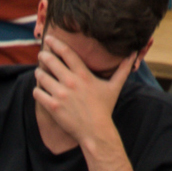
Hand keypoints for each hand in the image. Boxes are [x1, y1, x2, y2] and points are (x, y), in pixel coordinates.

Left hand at [32, 32, 132, 150]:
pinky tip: (40, 90)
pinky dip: (37, 90)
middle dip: (44, 56)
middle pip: (50, 61)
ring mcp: (60, 94)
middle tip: (42, 55)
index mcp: (83, 75)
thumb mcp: (114, 87)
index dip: (56, 43)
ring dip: (39, 73)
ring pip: (41, 76)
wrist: (96, 131)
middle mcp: (70, 82)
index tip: (49, 39)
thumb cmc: (104, 109)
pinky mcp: (52, 106)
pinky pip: (37, 93)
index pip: (66, 53)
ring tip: (40, 72)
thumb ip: (123, 69)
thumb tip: (134, 54)